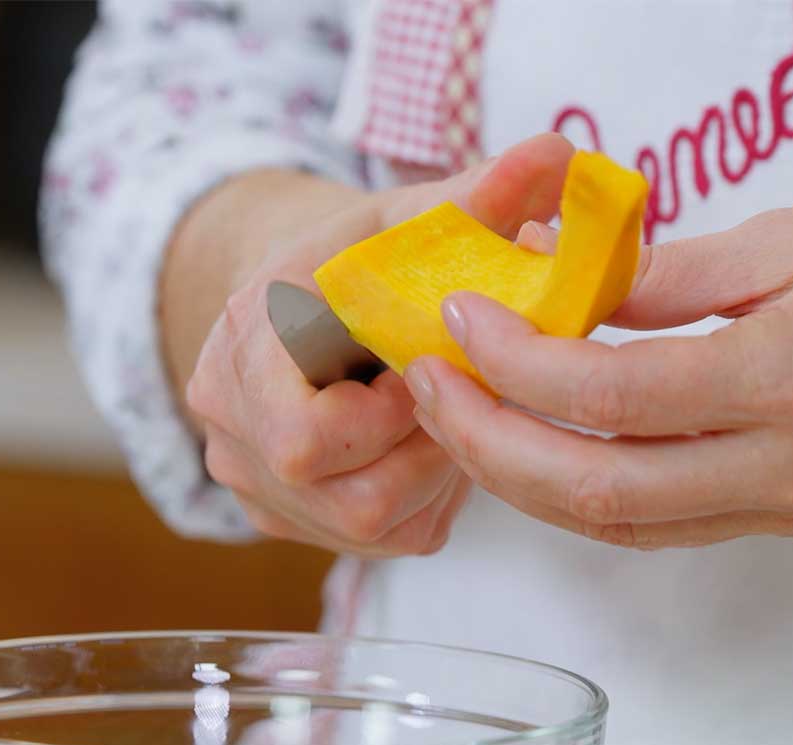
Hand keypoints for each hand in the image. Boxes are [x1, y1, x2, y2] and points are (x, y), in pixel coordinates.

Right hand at [187, 134, 575, 556]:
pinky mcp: (287, 515)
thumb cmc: (356, 258)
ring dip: (430, 476)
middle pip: (347, 498)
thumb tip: (560, 156)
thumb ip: (477, 196)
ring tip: (441, 412)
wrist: (294, 299)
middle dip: (425, 451)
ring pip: (367, 526)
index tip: (426, 366)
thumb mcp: (408, 219)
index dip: (390, 421)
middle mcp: (232, 426)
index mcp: (248, 344)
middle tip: (450, 393)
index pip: (305, 439)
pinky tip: (423, 443)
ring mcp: (254, 481)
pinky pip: (374, 539)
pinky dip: (420, 498)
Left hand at [405, 197, 792, 548]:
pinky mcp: (767, 517)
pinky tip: (517, 443)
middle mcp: (784, 467)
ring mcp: (778, 506)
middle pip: (594, 488)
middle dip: (486, 440)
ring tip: (450, 413)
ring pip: (609, 523)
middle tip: (425, 382)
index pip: (613, 394)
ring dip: (512, 474)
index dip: (516, 362)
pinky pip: (641, 525)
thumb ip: (666, 276)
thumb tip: (557, 290)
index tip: (457, 316)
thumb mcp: (790, 242)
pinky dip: (563, 490)